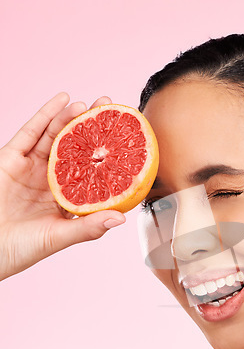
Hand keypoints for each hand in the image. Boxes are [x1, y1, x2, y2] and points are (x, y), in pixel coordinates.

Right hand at [0, 93, 125, 280]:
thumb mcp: (61, 236)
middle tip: (110, 108)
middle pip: (76, 147)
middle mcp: (53, 178)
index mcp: (69, 196)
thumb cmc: (24, 248)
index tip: (126, 138)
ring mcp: (33, 167)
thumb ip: (89, 227)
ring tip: (91, 104)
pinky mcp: (12, 158)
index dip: (108, 154)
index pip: (92, 170)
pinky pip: (30, 132)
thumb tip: (121, 219)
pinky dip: (46, 115)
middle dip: (92, 127)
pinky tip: (63, 100)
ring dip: (72, 117)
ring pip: (55, 136)